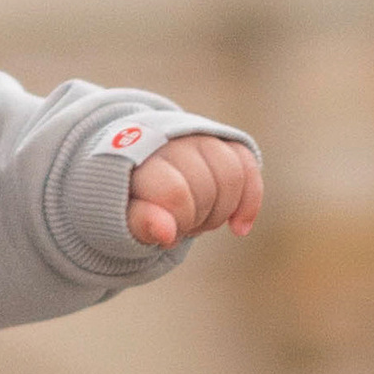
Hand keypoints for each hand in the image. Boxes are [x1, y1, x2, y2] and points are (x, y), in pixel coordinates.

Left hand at [125, 133, 261, 253]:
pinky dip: (249, 201)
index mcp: (143, 157)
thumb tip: (167, 232)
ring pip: (232, 176)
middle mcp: (174, 140)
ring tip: (199, 222)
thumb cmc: (130, 198)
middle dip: (198, 219)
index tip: (167, 235)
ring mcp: (200, 138)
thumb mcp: (124, 214)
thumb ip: (140, 222)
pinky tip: (238, 228)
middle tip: (181, 227)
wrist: (138, 168)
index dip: (180, 220)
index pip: (176, 191)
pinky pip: (247, 168)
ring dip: (221, 212)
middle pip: (207, 186)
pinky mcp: (224, 143)